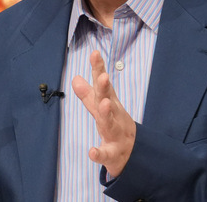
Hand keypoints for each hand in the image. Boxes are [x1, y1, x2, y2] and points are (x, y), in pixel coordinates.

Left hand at [72, 50, 135, 177]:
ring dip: (107, 114)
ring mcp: (115, 134)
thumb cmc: (114, 125)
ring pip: (110, 124)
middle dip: (105, 89)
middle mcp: (114, 116)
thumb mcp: (101, 108)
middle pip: (108, 100)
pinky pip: (106, 154)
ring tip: (103, 104)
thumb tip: (75, 77)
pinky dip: (99, 153)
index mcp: (109, 104)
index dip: (99, 69)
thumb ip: (88, 94)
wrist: (131, 153)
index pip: (103, 84)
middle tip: (103, 77)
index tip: (95, 53)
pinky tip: (92, 152)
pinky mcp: (113, 154)